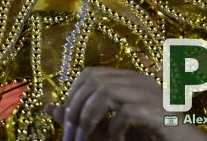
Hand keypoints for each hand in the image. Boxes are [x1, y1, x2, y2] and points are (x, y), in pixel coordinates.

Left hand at [43, 66, 206, 140]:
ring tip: (88, 139)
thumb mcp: (110, 128)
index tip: (66, 120)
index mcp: (127, 79)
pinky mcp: (157, 110)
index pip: (90, 72)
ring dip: (91, 119)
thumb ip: (84, 118)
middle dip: (77, 108)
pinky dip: (114, 130)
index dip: (73, 93)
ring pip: (106, 91)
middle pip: (94, 79)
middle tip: (72, 136)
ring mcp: (149, 93)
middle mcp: (137, 80)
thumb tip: (49, 109)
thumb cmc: (147, 136)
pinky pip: (125, 113)